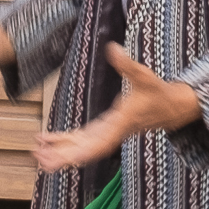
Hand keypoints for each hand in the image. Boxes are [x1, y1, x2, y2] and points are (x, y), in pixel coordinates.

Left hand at [32, 40, 201, 172]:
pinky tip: (48, 139)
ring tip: (36, 150)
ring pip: (81, 147)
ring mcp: (108, 134)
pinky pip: (83, 139)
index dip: (80, 152)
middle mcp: (112, 134)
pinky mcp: (106, 130)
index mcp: (120, 125)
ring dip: (60, 149)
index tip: (64, 159)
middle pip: (84, 151)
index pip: (98, 144)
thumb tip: (112, 49)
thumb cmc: (158, 92)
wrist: (172, 107)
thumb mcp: (144, 76)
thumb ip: (127, 65)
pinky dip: (66, 140)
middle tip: (39, 157)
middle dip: (62, 155)